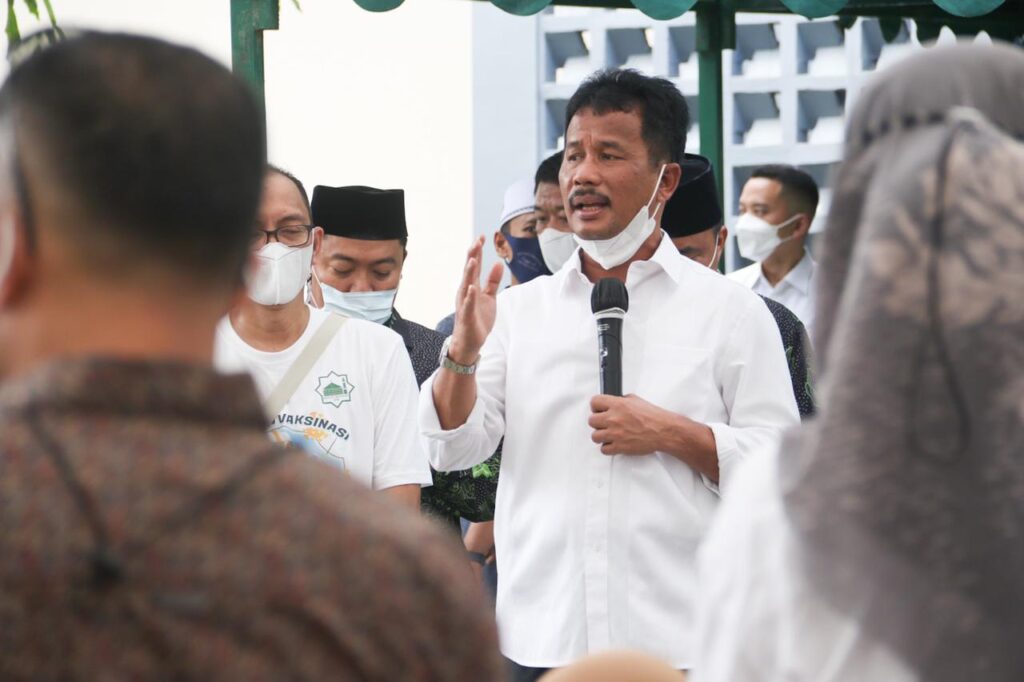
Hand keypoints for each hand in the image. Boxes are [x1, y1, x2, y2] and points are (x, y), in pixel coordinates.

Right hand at [450, 236, 503, 364]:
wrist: (470, 341)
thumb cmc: (478, 318)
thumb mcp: (490, 297)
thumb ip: (492, 281)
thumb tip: (498, 263)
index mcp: (471, 286)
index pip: (474, 265)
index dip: (477, 251)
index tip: (481, 236)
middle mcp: (465, 292)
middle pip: (469, 271)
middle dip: (472, 256)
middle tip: (476, 241)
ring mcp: (465, 304)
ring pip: (466, 285)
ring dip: (469, 273)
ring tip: (473, 260)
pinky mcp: (467, 316)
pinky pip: (467, 305)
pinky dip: (470, 296)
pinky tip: (472, 288)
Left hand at [588, 394, 672, 455]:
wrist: (663, 431)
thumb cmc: (653, 417)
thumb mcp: (636, 400)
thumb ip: (621, 400)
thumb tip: (613, 402)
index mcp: (617, 405)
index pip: (594, 402)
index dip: (596, 406)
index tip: (598, 410)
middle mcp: (613, 419)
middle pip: (591, 421)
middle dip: (598, 422)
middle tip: (605, 423)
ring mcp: (615, 434)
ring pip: (595, 436)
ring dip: (601, 436)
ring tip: (609, 434)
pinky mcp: (619, 447)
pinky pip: (604, 449)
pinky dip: (608, 447)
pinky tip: (614, 443)